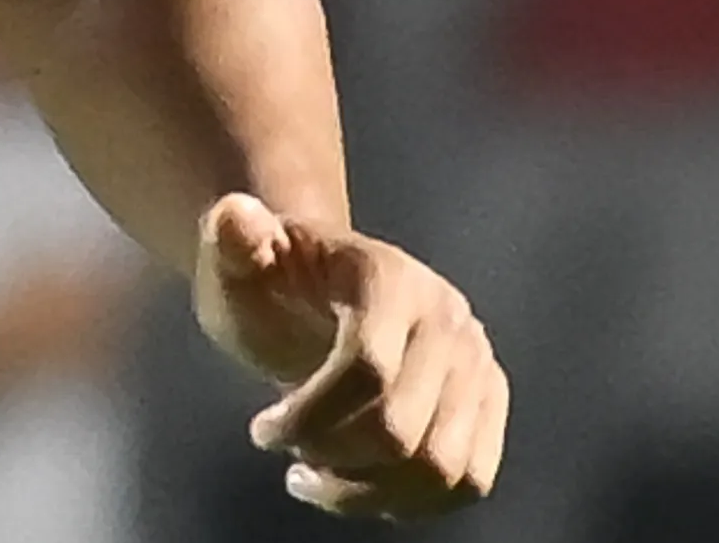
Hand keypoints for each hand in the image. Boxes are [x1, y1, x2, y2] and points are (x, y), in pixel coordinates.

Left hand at [194, 193, 506, 517]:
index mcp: (389, 276)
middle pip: (401, 428)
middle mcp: (448, 319)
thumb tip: (238, 215)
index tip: (262, 432)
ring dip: (370, 491)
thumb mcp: (233, 259)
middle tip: (288, 452)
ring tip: (317, 476)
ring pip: (440, 467)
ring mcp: (476, 364)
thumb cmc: (267, 281)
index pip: (366, 367)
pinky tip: (357, 488)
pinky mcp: (487, 405)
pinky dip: (410, 502)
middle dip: (332, 454)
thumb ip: (230, 238)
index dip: (308, 415)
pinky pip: (468, 481)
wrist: (314, 290)